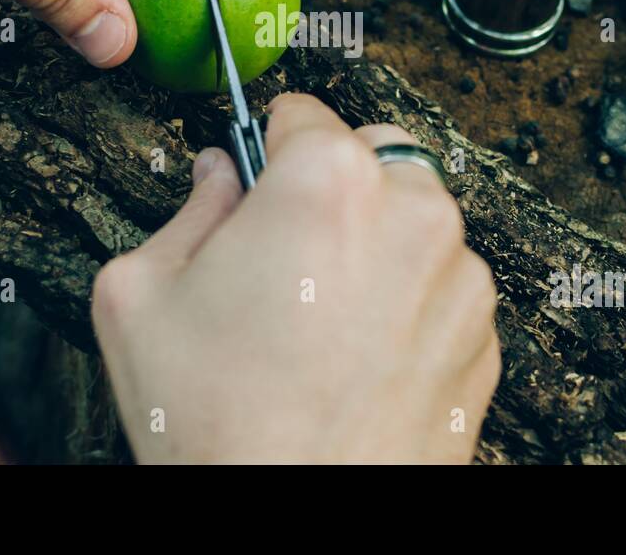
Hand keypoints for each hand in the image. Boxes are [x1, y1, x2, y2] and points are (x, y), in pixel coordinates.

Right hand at [91, 93, 499, 463]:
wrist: (293, 526)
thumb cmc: (215, 422)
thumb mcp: (141, 296)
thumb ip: (186, 208)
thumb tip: (218, 176)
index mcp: (327, 181)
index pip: (301, 112)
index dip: (266, 149)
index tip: (257, 183)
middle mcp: (412, 212)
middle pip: (372, 156)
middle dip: (332, 187)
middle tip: (285, 255)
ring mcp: (460, 277)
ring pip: (415, 220)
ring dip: (377, 243)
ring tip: (320, 320)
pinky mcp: (484, 337)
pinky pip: (444, 287)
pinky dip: (410, 301)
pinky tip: (359, 356)